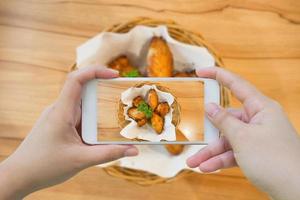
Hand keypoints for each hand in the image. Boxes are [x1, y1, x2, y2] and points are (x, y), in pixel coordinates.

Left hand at [0, 66, 137, 198]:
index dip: (95, 71)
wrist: (20, 176)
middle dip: (104, 88)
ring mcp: (58, 116)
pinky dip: (92, 117)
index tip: (115, 75)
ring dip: (99, 105)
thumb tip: (134, 150)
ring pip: (82, 103)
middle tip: (123, 95)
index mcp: (61, 112)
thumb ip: (109, 154)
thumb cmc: (45, 166)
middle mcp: (59, 109)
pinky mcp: (60, 124)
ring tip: (117, 113)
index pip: (76, 80)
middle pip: (83, 89)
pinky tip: (102, 128)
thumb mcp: (81, 160)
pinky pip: (79, 114)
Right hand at [187, 67, 299, 199]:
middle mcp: (260, 120)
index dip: (217, 76)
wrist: (296, 191)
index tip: (200, 71)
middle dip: (210, 134)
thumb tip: (210, 107)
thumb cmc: (274, 160)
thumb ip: (223, 121)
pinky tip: (207, 167)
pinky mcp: (256, 152)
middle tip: (194, 141)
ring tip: (195, 162)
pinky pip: (234, 152)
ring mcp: (258, 137)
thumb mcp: (242, 138)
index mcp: (261, 108)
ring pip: (228, 140)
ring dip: (212, 152)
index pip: (236, 85)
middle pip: (228, 120)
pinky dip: (221, 160)